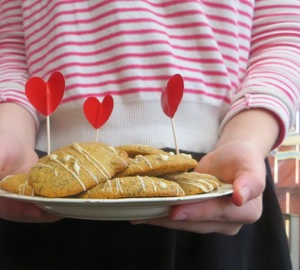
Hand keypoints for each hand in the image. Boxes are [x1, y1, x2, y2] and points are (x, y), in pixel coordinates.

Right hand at [0, 133, 60, 222]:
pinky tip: (63, 206)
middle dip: (35, 212)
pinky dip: (49, 208)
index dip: (14, 209)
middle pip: (14, 213)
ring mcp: (11, 204)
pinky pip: (36, 208)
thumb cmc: (2, 145)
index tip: (33, 209)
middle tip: (55, 210)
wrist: (15, 145)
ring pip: (27, 213)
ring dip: (44, 213)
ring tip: (63, 210)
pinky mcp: (24, 202)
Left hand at [131, 140, 264, 234]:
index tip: (175, 211)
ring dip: (161, 219)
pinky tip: (143, 214)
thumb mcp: (250, 163)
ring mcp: (211, 222)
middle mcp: (228, 223)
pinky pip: (179, 217)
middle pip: (197, 222)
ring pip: (184, 223)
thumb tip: (241, 197)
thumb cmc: (242, 158)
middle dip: (171, 217)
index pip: (217, 212)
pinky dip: (161, 216)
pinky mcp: (197, 217)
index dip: (197, 212)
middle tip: (145, 212)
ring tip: (138, 214)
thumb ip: (250, 180)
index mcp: (246, 212)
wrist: (232, 160)